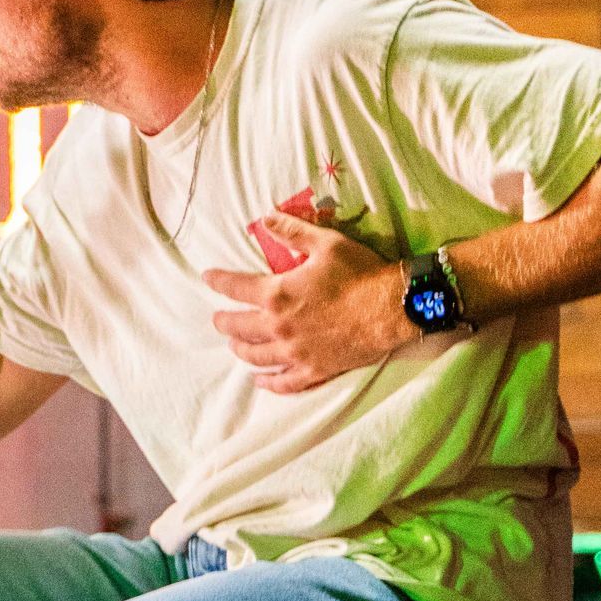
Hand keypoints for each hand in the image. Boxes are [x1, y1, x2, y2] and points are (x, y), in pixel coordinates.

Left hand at [201, 211, 408, 392]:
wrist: (392, 307)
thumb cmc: (359, 272)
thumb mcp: (325, 243)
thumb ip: (292, 232)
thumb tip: (266, 218)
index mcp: (277, 293)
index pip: (236, 288)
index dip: (219, 281)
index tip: (208, 278)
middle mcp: (279, 326)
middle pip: (240, 327)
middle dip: (224, 322)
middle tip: (217, 320)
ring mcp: (295, 352)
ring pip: (256, 356)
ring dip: (241, 350)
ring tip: (234, 346)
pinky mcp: (314, 370)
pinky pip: (285, 382)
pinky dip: (269, 383)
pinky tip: (260, 381)